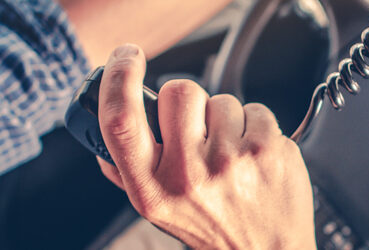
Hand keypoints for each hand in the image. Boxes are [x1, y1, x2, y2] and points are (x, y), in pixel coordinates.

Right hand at [94, 44, 315, 248]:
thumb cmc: (212, 229)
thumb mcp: (159, 212)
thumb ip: (128, 175)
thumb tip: (100, 144)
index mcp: (151, 189)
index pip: (121, 121)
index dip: (119, 79)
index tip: (126, 58)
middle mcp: (188, 176)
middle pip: (179, 92)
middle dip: (188, 102)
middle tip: (197, 130)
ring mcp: (231, 162)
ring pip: (221, 100)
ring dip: (226, 120)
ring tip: (230, 155)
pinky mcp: (268, 151)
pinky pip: (255, 109)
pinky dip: (255, 127)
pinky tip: (253, 156)